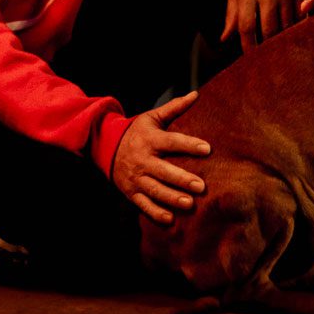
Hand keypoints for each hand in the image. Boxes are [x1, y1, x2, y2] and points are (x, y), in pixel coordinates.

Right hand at [111, 90, 209, 224]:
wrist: (106, 145)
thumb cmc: (137, 131)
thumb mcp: (152, 117)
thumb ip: (175, 108)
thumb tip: (196, 94)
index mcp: (151, 140)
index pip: (172, 142)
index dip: (190, 145)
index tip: (207, 149)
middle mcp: (143, 160)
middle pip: (164, 171)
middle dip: (182, 179)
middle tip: (201, 186)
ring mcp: (136, 178)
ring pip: (155, 190)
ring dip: (172, 198)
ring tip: (190, 204)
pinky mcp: (131, 191)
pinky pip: (143, 204)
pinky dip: (155, 213)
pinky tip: (170, 219)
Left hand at [222, 0, 304, 53]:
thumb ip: (232, 14)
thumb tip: (224, 39)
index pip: (248, 28)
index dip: (249, 46)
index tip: (250, 57)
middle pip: (270, 30)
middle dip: (267, 46)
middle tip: (267, 57)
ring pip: (287, 25)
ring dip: (283, 38)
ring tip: (280, 48)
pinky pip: (299, 14)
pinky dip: (296, 25)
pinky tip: (292, 31)